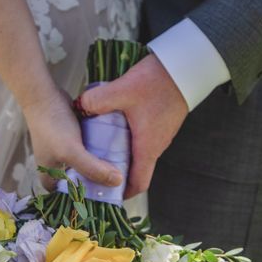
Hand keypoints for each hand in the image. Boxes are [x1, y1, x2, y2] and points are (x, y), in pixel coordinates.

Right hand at [24, 87, 122, 191]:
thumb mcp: (72, 151)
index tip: (110, 200)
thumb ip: (92, 168)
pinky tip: (114, 153)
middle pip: (82, 183)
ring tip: (120, 171)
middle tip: (119, 185)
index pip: (72, 199)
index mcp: (50, 180)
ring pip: (88, 167)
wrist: (44, 95)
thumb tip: (117, 182)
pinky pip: (90, 152)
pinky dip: (100, 153)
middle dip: (99, 184)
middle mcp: (57, 170)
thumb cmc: (52, 126)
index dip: (89, 201)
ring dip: (101, 167)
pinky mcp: (74, 141)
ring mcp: (66, 155)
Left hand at [78, 55, 188, 198]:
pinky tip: (114, 126)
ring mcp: (161, 134)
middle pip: (137, 169)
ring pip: (139, 153)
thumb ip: (96, 101)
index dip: (123, 192)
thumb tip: (78, 107)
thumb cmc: (157, 83)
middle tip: (94, 167)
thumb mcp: (122, 91)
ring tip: (100, 146)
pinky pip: (144, 139)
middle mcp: (157, 145)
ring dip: (122, 154)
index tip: (106, 193)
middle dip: (116, 172)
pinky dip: (129, 139)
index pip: (139, 183)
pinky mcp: (161, 121)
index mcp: (147, 147)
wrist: (183, 68)